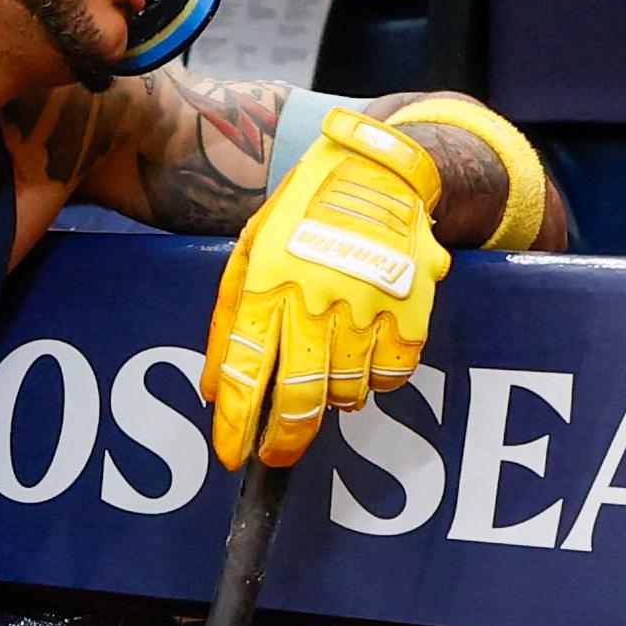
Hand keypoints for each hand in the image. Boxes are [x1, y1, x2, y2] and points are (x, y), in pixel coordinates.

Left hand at [206, 108, 444, 468]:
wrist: (376, 169)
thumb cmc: (303, 212)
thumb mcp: (249, 252)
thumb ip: (228, 322)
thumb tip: (215, 391)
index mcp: (268, 281)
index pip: (245, 368)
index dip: (236, 423)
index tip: (231, 455)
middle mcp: (316, 297)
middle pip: (300, 395)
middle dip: (286, 438)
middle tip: (276, 454)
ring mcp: (367, 304)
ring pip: (349, 392)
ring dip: (333, 400)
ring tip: (326, 376)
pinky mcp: (410, 306)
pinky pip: (393, 375)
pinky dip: (377, 380)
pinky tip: (364, 356)